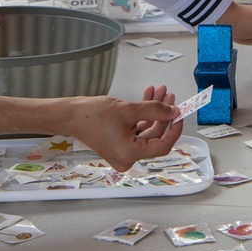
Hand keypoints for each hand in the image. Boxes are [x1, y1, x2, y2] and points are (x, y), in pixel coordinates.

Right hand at [67, 94, 182, 171]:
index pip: (162, 145)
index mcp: (130, 154)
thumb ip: (155, 110)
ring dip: (153, 111)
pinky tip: (148, 98)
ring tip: (159, 92)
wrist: (71, 115)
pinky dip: (143, 115)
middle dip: (163, 114)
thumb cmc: (92, 115)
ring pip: (147, 131)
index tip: (180, 114)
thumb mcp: (129, 109)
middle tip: (169, 97)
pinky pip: (137, 131)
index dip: (174, 129)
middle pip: (154, 136)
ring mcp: (123, 152)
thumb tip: (174, 112)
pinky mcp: (119, 145)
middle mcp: (127, 158)